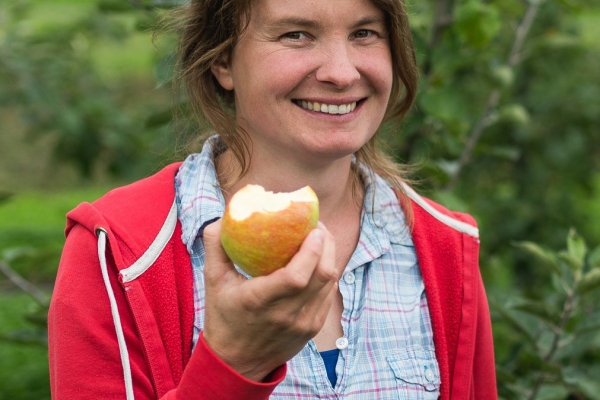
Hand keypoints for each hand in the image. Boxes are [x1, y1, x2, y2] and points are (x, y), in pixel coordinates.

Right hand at [201, 219, 337, 381]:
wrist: (237, 363)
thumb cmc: (223, 317)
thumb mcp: (212, 281)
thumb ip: (216, 246)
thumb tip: (223, 215)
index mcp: (260, 300)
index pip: (297, 275)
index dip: (312, 249)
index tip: (313, 228)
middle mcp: (286, 314)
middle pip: (322, 274)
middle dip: (326, 244)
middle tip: (317, 226)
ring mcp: (304, 324)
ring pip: (330, 283)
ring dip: (329, 257)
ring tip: (319, 239)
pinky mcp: (313, 328)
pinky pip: (328, 294)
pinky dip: (326, 274)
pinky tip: (317, 262)